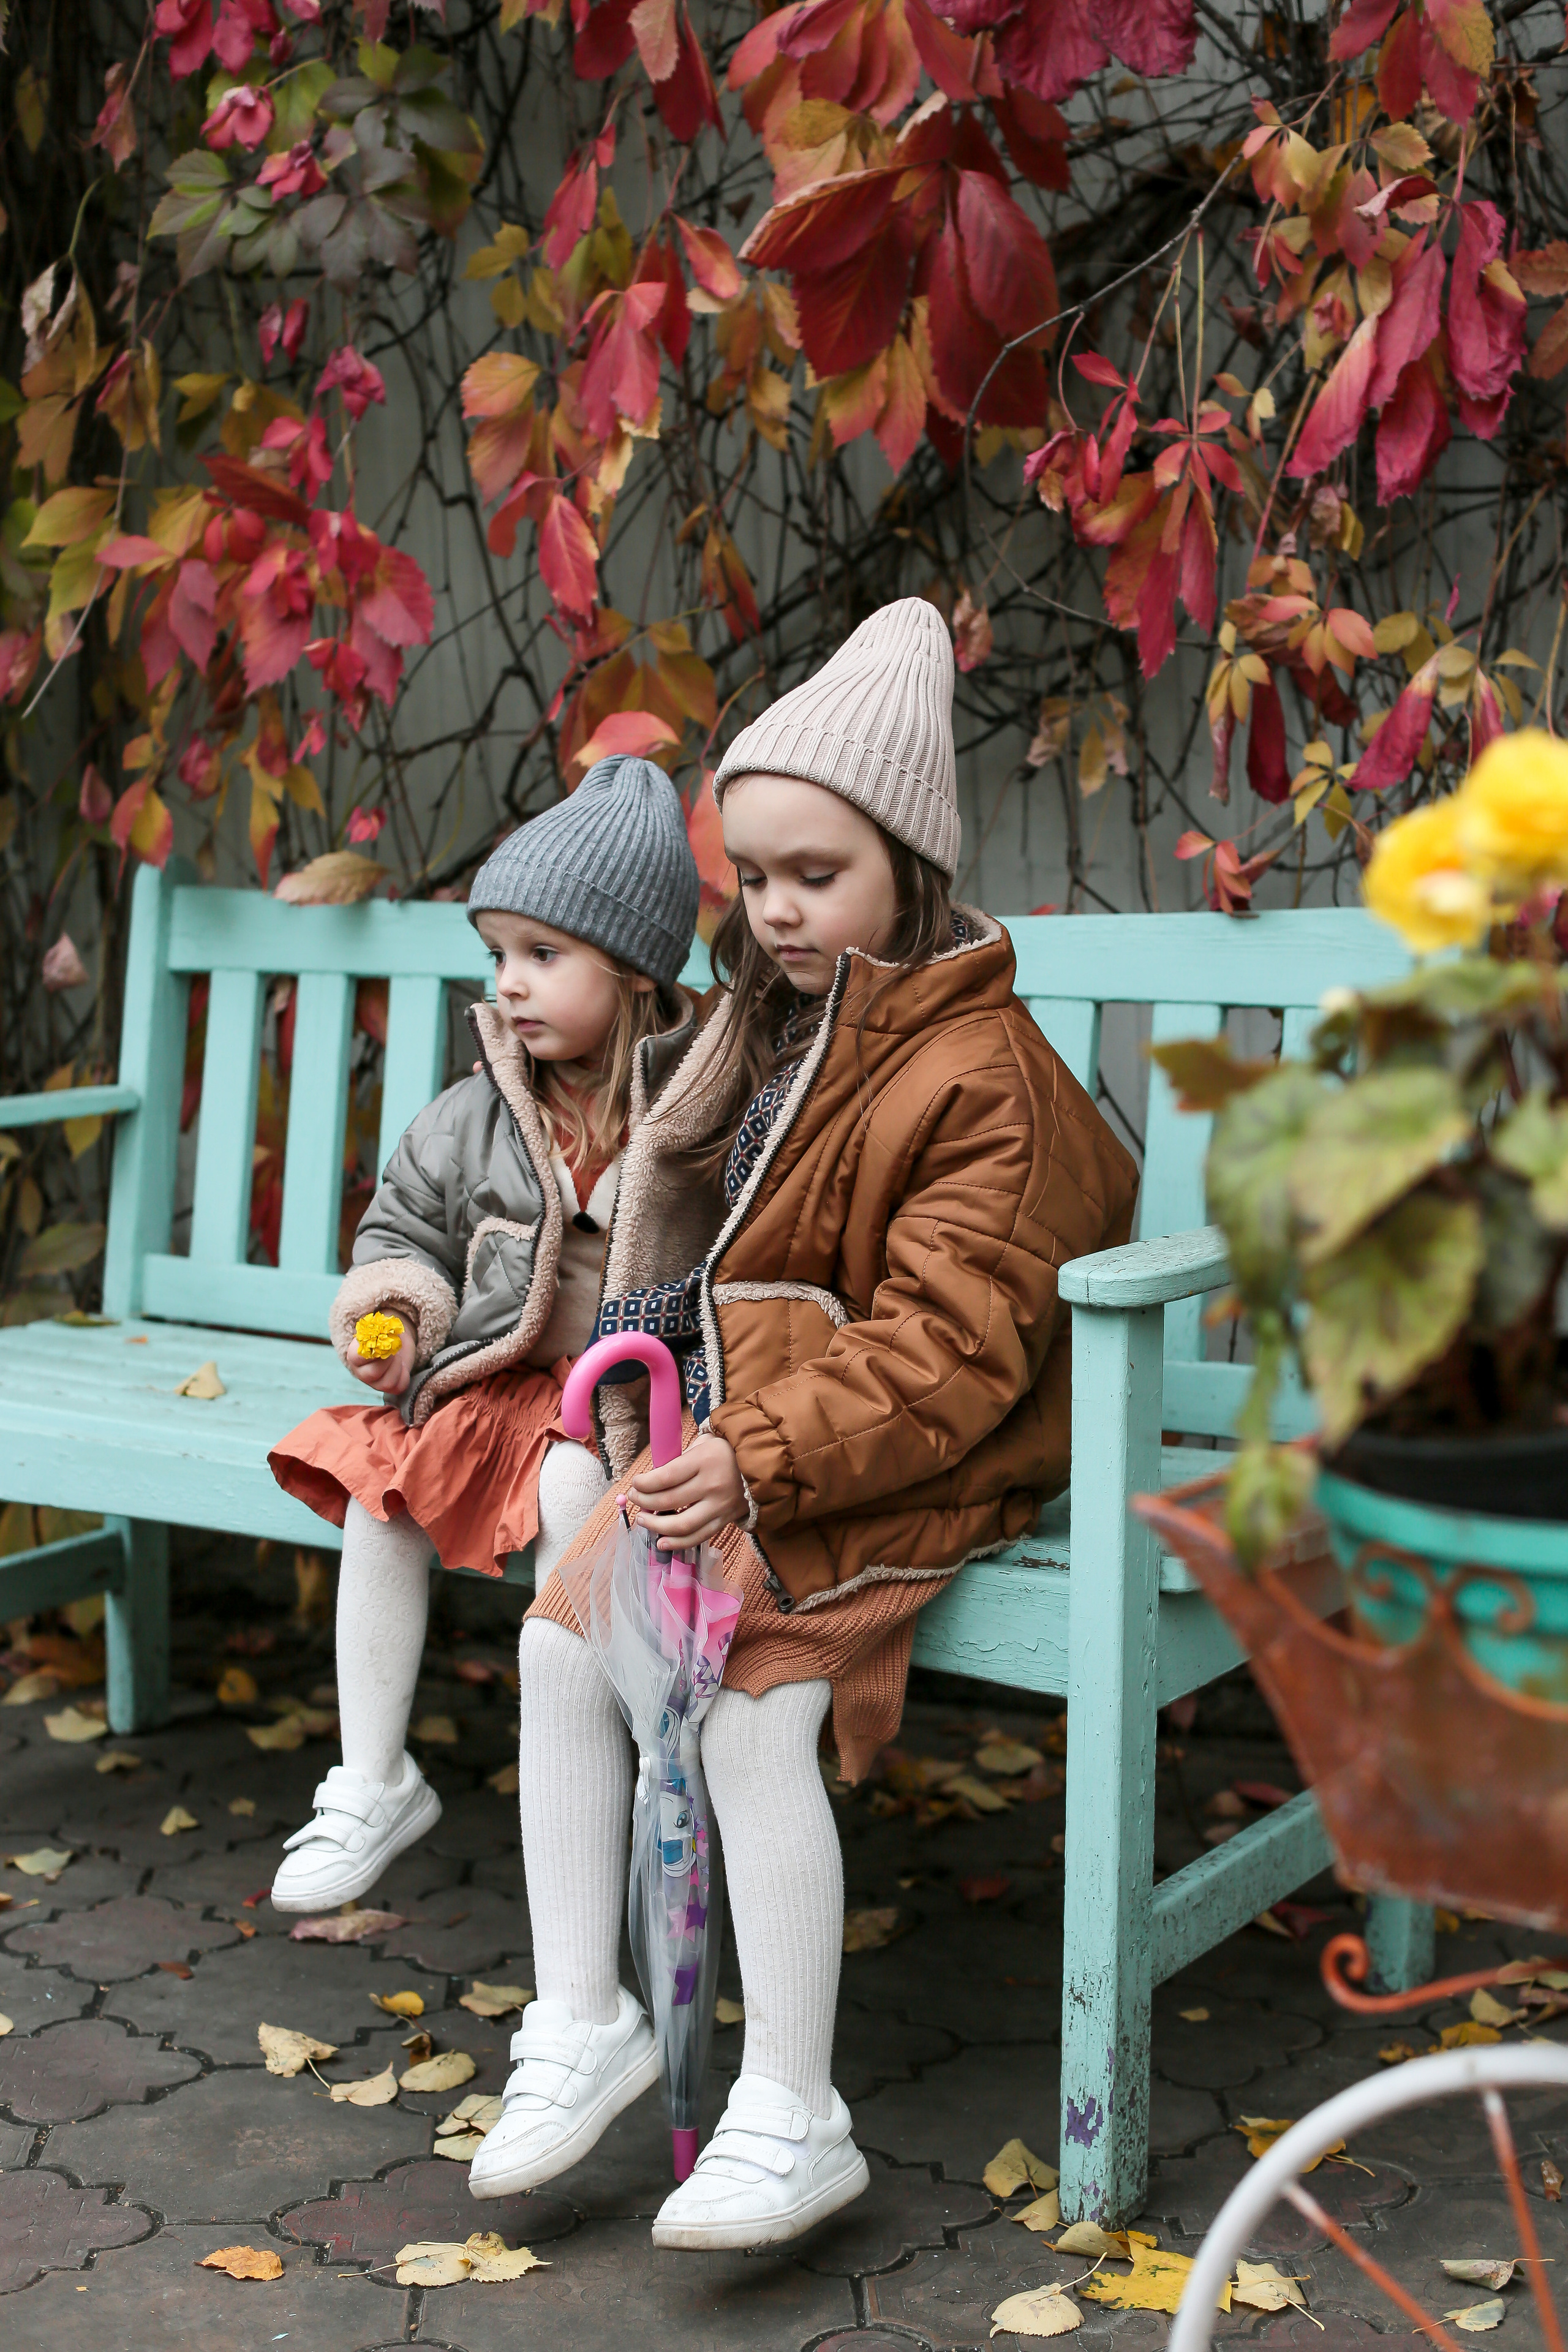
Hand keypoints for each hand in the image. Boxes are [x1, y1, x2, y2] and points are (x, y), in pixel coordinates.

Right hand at [347, 1327, 415, 1395]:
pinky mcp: (389, 1388)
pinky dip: (405, 1375)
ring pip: (387, 1383)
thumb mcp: (381, 1328)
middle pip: (372, 1374)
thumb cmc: (385, 1334)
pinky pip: (399, 1387)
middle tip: (393, 1350)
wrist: (394, 1342)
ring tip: (397, 1357)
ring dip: (397, 1367)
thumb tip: (390, 1330)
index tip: (381, 1342)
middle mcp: (361, 1373)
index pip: (356, 1358)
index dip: (373, 1350)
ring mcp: (375, 1383)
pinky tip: (402, 1367)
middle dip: (388, 1360)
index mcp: (355, 1356)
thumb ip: (380, 1329)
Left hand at [625, 1434, 746, 1551]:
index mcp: (705, 1460)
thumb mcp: (703, 1444)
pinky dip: (677, 1543)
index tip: (634, 1484)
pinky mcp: (724, 1521)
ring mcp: (720, 1506)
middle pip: (669, 1500)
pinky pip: (698, 1537)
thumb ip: (678, 1460)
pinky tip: (660, 1541)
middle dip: (644, 1502)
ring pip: (682, 1525)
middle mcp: (713, 1485)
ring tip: (642, 1520)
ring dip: (656, 1526)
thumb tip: (651, 1480)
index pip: (665, 1477)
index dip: (644, 1484)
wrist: (763, 1464)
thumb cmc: (725, 1451)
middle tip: (634, 1499)